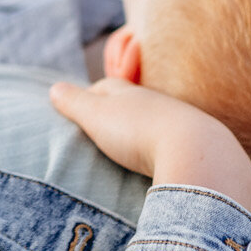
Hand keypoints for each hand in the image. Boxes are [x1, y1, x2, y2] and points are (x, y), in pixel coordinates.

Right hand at [50, 77, 250, 209]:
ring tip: (127, 148)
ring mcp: (178, 122)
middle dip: (116, 112)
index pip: (105, 87)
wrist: (196, 152)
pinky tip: (156, 162)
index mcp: (129, 93)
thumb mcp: (97, 115)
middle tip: (100, 127)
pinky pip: (171, 144)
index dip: (89, 96)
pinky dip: (160, 149)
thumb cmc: (138, 131)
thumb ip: (74, 102)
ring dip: (140, 132)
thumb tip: (54, 89)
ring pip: (153, 122)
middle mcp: (154, 102)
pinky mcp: (194, 147)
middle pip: (130, 103)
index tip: (78, 109)